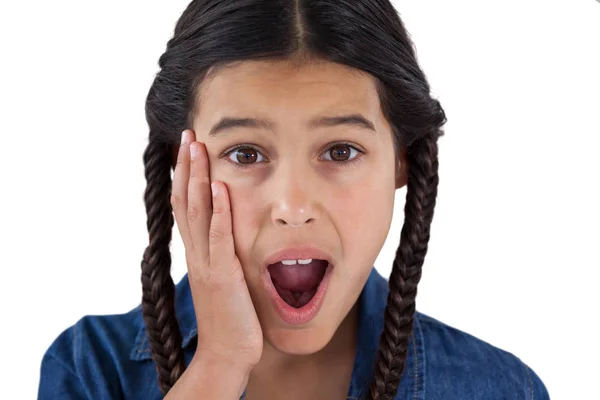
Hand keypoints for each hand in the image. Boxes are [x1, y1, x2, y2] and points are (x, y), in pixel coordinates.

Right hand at [171, 129, 262, 370]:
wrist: (227, 354)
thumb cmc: (230, 318)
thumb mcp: (223, 279)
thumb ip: (221, 255)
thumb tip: (227, 235)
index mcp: (198, 254)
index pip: (186, 207)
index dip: (185, 177)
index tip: (188, 151)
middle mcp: (196, 254)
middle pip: (185, 201)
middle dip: (186, 167)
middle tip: (188, 136)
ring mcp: (207, 263)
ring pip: (197, 212)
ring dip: (197, 178)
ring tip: (197, 148)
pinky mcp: (223, 275)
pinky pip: (219, 237)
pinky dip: (219, 211)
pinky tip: (220, 187)